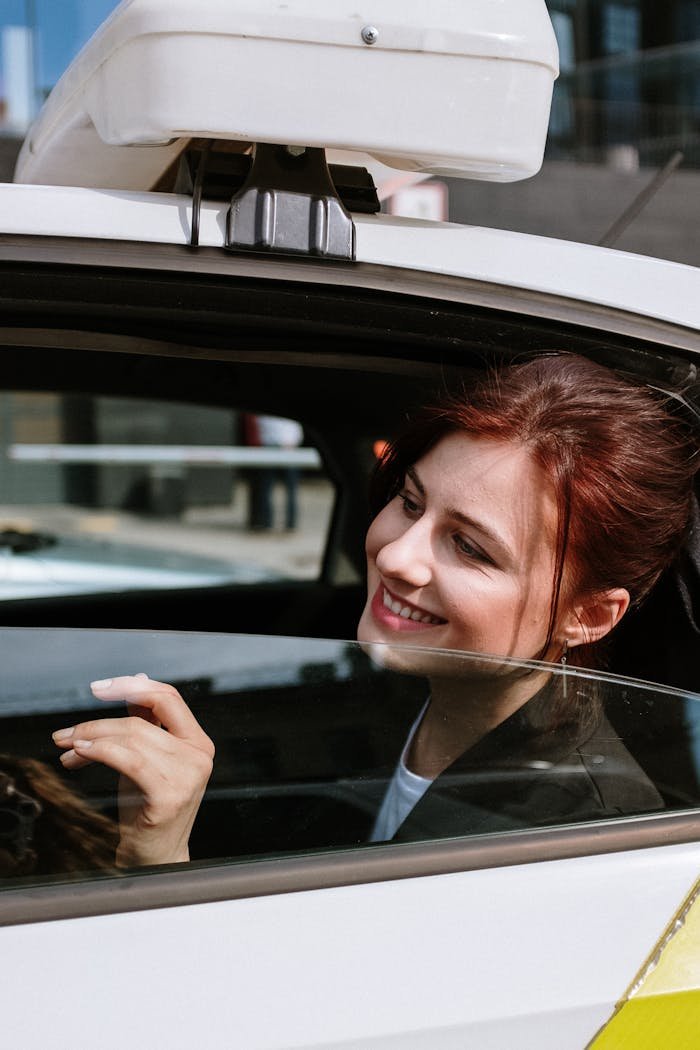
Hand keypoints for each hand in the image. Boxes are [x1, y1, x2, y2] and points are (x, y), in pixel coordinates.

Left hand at [52, 674, 213, 866]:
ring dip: (91, 738)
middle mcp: (199, 755)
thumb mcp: (147, 758)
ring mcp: (187, 776)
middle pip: (141, 721)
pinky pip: (129, 760)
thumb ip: (146, 722)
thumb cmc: (149, 809)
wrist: (155, 858)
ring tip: (68, 748)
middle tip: (67, 734)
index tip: (98, 688)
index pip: (168, 697)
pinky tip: (81, 755)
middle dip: (97, 723)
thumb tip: (136, 680)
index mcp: (198, 742)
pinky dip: (100, 752)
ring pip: (131, 738)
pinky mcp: (168, 796)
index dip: (131, 687)